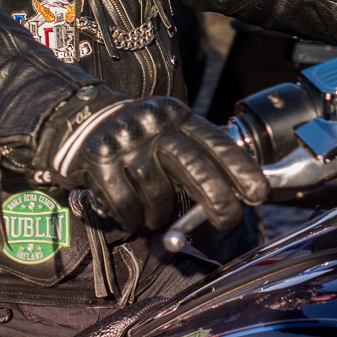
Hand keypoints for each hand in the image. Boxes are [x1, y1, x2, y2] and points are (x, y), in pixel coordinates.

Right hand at [43, 93, 267, 232]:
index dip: (240, 169)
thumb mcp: (169, 132)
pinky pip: (126, 204)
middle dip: (217, 198)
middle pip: (193, 167)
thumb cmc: (137, 138)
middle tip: (227, 219)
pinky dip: (132, 217)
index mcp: (176, 116)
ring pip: (158, 192)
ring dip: (161, 214)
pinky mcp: (98, 162)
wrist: (78, 120)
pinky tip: (132, 214)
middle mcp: (152, 126)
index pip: (214, 142)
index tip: (258, 193)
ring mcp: (124, 143)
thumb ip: (197, 154)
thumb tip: (236, 190)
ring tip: (155, 214)